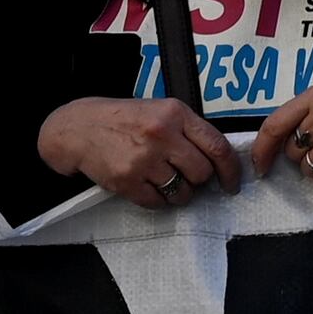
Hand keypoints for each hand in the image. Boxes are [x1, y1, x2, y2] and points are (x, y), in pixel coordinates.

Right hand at [42, 95, 242, 207]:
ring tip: (166, 181)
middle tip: (187, 177)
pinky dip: (157, 200)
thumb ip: (188, 130)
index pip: (217, 146)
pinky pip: (157, 203)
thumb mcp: (160, 110)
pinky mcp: (127, 181)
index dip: (231, 170)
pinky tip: (148, 186)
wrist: (80, 127)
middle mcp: (162, 135)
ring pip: (182, 192)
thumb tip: (219, 160)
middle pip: (202, 172)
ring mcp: (143, 159)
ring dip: (179, 193)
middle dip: (199, 180)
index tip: (232, 182)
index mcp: (175, 113)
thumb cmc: (124, 119)